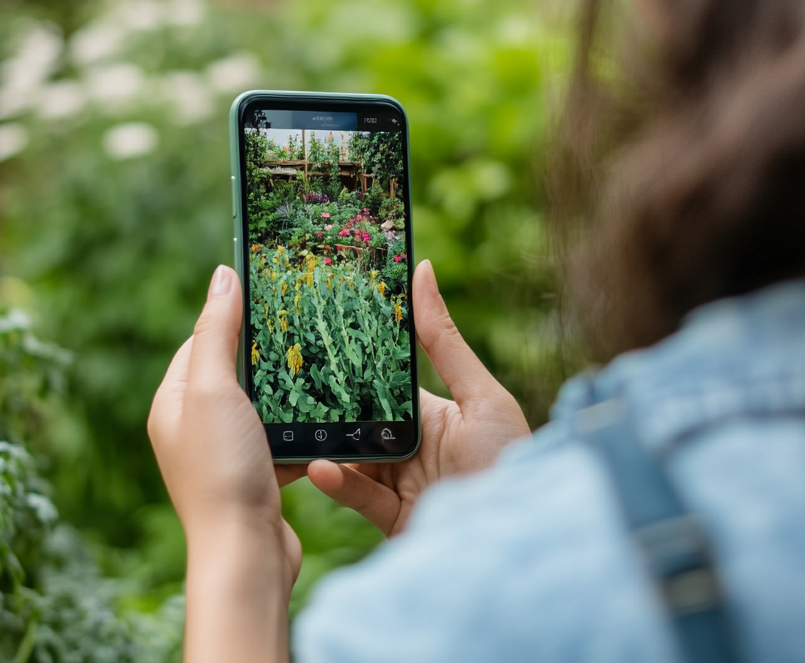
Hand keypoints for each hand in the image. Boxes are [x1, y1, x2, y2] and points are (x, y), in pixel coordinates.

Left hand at [148, 265, 302, 662]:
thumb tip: (222, 276)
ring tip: (321, 368)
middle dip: (266, 355)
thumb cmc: (222, 471)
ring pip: (263, 407)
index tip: (271, 295)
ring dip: (289, 393)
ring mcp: (226, 455)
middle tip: (304, 329)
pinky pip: (282, 440)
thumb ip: (216, 332)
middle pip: (234, 373)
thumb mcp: (214, 390)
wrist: (246, 554)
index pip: (201, 341)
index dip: (233, 317)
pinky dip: (302, 431)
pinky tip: (327, 420)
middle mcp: (193, 428)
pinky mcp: (257, 478)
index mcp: (173, 403)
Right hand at [308, 260, 529, 536]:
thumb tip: (422, 271)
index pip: (381, 381)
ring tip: (291, 425)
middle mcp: (410, 447)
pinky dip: (337, 481)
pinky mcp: (392, 519)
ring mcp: (399, 483)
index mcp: (430, 414)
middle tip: (284, 380)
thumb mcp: (482, 395)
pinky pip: (356, 494)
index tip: (315, 332)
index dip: (352, 360)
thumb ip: (444, 340)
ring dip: (324, 443)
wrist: (520, 533)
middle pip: (357, 418)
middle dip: (323, 403)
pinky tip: (318, 467)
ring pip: (349, 456)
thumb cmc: (510, 458)